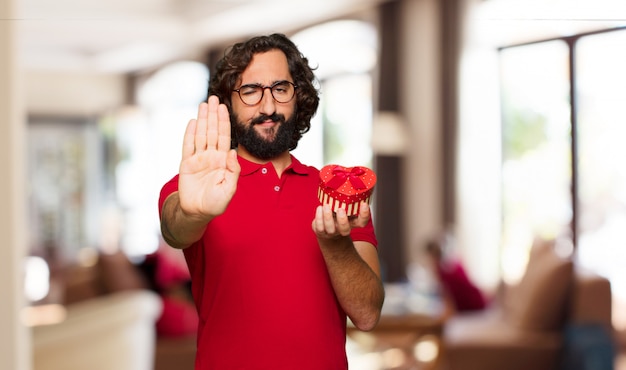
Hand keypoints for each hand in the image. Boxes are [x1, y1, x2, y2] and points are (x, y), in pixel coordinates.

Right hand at [178, 95, 239, 220]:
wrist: (198, 212)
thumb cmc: (216, 203)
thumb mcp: (230, 189)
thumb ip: (233, 171)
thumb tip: (233, 152)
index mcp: (223, 161)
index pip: (225, 137)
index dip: (224, 122)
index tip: (224, 107)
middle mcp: (211, 156)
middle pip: (213, 131)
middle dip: (213, 115)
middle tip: (213, 97)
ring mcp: (198, 159)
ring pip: (201, 135)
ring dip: (203, 119)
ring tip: (204, 104)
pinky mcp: (186, 164)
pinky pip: (188, 146)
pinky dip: (190, 134)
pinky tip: (193, 122)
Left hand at [312, 202, 370, 239]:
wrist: (327, 229)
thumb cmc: (337, 213)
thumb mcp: (345, 207)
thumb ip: (348, 198)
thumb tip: (348, 178)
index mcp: (352, 222)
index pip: (362, 222)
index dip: (365, 215)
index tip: (364, 204)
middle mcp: (342, 228)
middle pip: (345, 229)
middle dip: (342, 220)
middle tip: (340, 209)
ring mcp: (331, 231)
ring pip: (330, 229)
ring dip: (328, 217)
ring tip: (326, 205)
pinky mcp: (321, 231)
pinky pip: (319, 227)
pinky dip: (319, 217)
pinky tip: (319, 208)